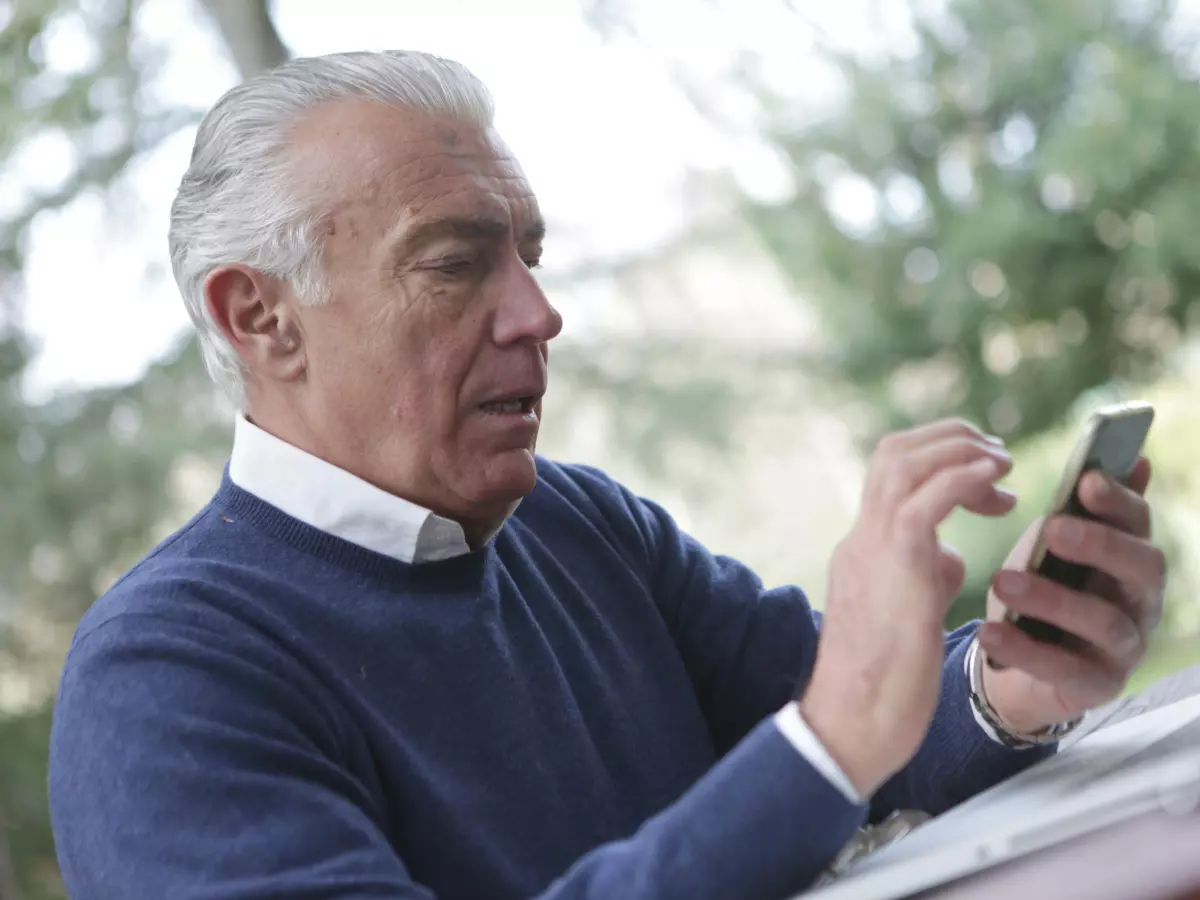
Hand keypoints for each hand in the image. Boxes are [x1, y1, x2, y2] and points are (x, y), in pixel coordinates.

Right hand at [800, 419, 1015, 795]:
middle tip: (1000, 457)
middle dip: (952, 438)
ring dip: (960, 450)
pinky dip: (963, 479)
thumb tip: (952, 553)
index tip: (986, 478)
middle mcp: (861, 538)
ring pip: (903, 462)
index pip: (891, 474)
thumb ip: (925, 573)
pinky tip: (997, 484)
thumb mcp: (908, 612)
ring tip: (1003, 465)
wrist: (853, 724)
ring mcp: (872, 548)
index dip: (940, 458)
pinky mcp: (895, 567)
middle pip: (894, 451)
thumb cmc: (883, 685)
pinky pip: (926, 500)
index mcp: (862, 548)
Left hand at [979, 458, 1165, 735]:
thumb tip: (1134, 457)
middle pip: (1142, 568)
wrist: (1017, 665)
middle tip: (1053, 529)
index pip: (1138, 522)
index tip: (1085, 479)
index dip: (1117, 500)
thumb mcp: (1055, 547)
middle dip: (1099, 545)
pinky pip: (1065, 669)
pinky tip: (989, 632)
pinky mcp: (1097, 686)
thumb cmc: (1043, 589)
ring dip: (1052, 599)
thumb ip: (1083, 510)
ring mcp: (1125, 647)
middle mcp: (1140, 600)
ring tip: (1003, 583)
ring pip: (1103, 621)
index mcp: (1131, 556)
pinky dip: (1025, 650)